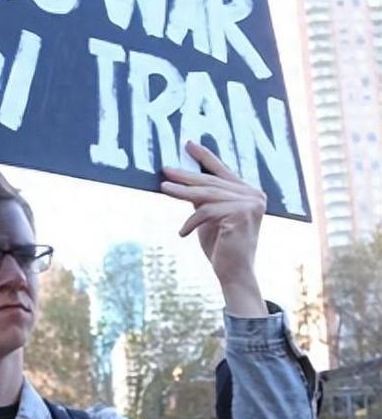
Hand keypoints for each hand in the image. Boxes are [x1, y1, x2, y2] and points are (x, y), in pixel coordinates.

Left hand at [160, 141, 266, 315]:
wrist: (234, 273)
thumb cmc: (220, 246)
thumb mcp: (209, 216)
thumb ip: (204, 198)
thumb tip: (182, 177)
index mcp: (249, 193)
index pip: (223, 171)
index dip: (205, 157)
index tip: (189, 144)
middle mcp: (255, 195)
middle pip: (212, 181)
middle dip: (186, 175)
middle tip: (165, 168)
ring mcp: (251, 203)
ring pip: (207, 194)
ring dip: (182, 192)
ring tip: (163, 188)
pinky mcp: (242, 214)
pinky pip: (207, 211)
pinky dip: (192, 221)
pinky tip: (182, 233)